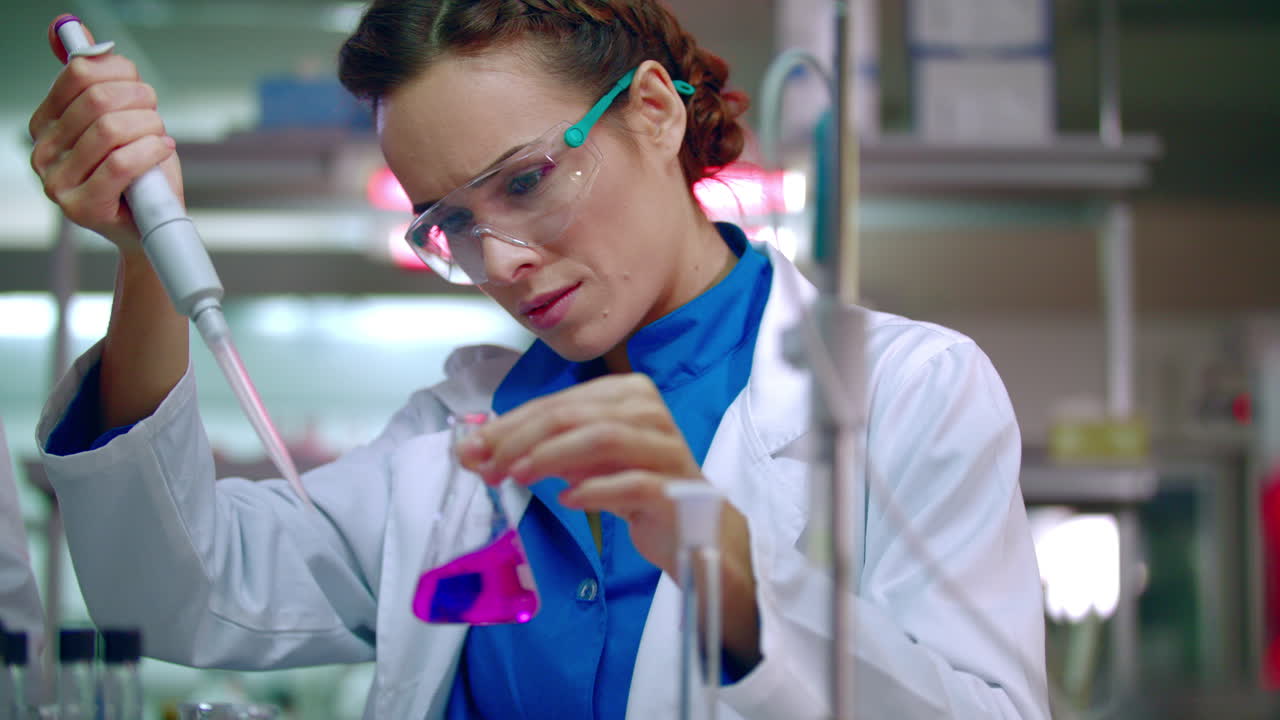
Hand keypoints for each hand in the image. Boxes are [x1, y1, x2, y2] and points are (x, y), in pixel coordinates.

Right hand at [29, 15, 183, 251]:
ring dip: (149, 128)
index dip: (120, 73)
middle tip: (155, 115)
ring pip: (111, 130)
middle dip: (140, 101)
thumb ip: (98, 77)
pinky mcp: (80, 206)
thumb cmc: (140, 173)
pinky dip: (151, 151)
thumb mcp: (122, 118)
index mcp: (46, 123)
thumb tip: (76, 32)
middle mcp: (43, 151)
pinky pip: (121, 163)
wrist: (150, 227)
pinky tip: (162, 151)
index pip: (78, 74)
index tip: (139, 87)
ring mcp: (56, 182)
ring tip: (159, 138)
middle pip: (97, 99)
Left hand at [458, 372, 763, 670]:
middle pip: (575, 414)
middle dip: (522, 439)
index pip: (558, 402)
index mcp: (626, 393)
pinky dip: (596, 490)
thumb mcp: (581, 464)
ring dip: (552, 456)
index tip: (474, 451)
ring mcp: (667, 447)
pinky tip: (569, 501)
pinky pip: (633, 482)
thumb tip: (472, 450)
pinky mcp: (677, 488)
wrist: (694, 528)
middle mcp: (650, 411)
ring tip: (518, 477)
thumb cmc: (634, 487)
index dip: (511, 424)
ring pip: (604, 437)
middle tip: (487, 467)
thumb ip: (535, 452)